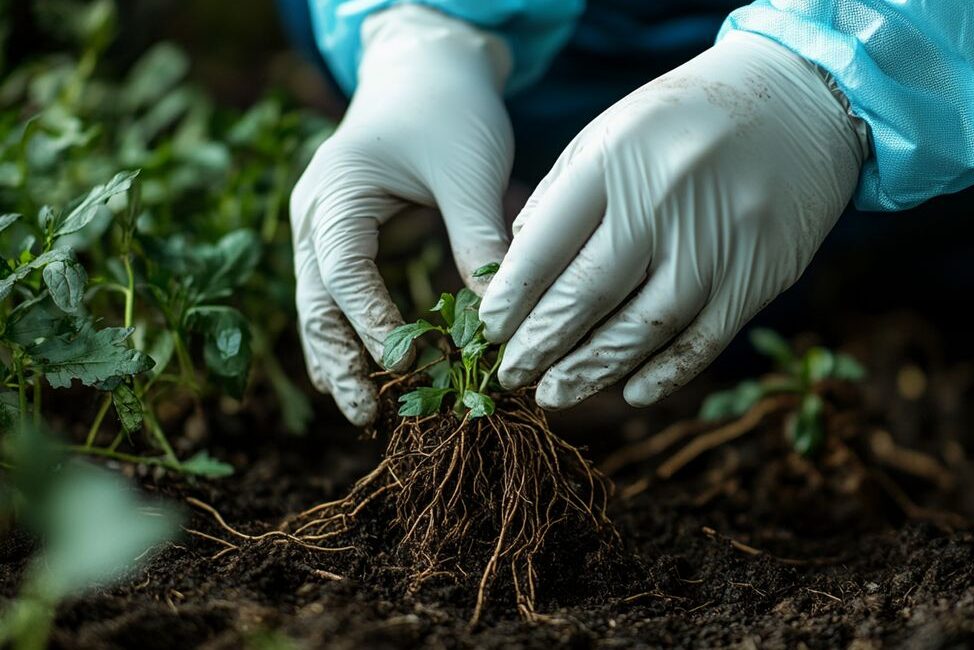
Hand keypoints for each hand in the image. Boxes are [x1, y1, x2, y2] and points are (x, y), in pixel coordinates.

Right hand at [291, 6, 512, 424]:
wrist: (428, 68)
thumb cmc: (449, 110)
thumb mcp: (470, 173)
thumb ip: (478, 241)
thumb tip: (498, 322)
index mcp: (337, 193)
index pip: (344, 272)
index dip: (372, 324)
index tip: (407, 366)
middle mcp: (315, 215)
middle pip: (315, 300)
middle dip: (339, 359)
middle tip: (366, 415)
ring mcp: (322, 227)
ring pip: (319, 305)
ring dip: (340, 357)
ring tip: (365, 412)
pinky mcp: (344, 237)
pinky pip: (339, 295)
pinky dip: (353, 333)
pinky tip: (371, 374)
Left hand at [479, 32, 868, 408]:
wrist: (800, 99)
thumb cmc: (686, 120)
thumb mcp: (613, 133)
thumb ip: (563, 196)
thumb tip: (517, 270)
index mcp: (615, 160)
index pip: (546, 246)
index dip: (512, 299)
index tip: (489, 332)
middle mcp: (664, 200)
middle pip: (589, 294)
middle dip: (541, 345)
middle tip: (510, 376)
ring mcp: (717, 240)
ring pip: (643, 328)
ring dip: (592, 370)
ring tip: (554, 394)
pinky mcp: (760, 272)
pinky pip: (703, 339)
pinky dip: (664, 374)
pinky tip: (630, 393)